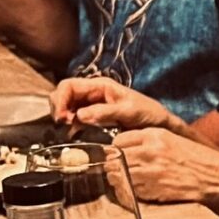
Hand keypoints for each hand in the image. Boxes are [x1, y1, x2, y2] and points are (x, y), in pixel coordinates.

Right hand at [51, 75, 185, 133]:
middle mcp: (93, 93)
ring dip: (62, 116)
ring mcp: (92, 104)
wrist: (159, 124)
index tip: (62, 117)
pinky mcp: (93, 117)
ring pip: (66, 106)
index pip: (69, 85)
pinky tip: (73, 133)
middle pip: (63, 94)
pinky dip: (69, 125)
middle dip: (58, 107)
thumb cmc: (148, 113)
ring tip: (67, 129)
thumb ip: (105, 112)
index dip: (60, 99)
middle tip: (63, 124)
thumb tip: (80, 116)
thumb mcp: (129, 111)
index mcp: (100, 85)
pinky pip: (74, 118)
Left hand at [110, 128, 218, 204]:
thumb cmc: (194, 158)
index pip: (118, 141)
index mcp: (154, 136)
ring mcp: (150, 172)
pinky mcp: (152, 190)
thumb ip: (146, 140)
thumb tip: (122, 147)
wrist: (212, 176)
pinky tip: (137, 188)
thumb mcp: (170, 139)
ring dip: (119, 179)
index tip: (118, 154)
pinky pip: (129, 190)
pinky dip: (128, 191)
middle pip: (115, 159)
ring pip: (118, 176)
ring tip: (128, 179)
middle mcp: (150, 152)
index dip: (117, 149)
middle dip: (115, 164)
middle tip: (119, 168)